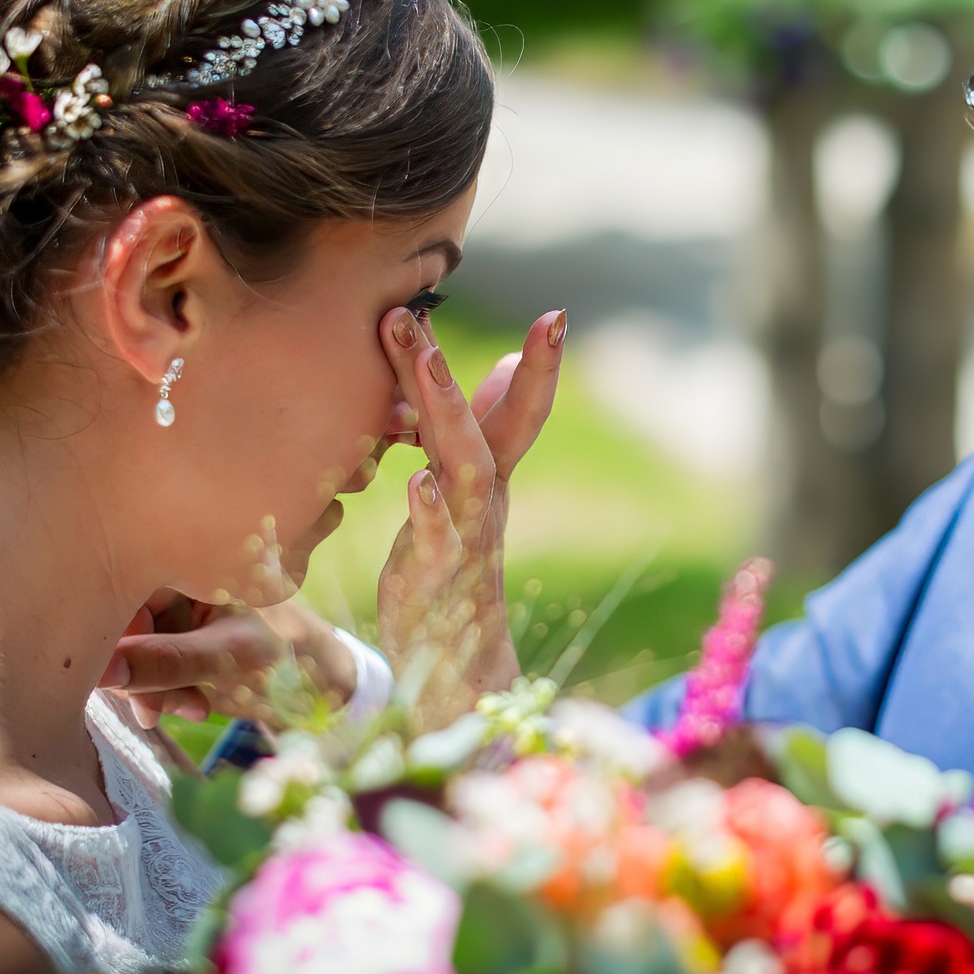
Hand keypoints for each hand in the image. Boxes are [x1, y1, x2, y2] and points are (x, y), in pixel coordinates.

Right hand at [101, 590, 357, 727]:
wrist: (326, 681)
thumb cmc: (290, 654)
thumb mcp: (227, 658)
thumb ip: (166, 662)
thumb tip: (102, 671)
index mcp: (198, 562)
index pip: (127, 590)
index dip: (117, 637)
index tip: (119, 680)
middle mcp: (184, 580)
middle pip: (127, 623)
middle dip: (138, 669)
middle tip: (155, 710)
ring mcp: (181, 611)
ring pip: (135, 648)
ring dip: (152, 685)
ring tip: (191, 708)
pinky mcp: (181, 640)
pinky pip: (151, 663)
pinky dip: (164, 689)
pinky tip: (194, 706)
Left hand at [376, 307, 564, 728]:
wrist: (458, 662)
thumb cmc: (456, 564)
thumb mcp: (471, 489)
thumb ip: (486, 427)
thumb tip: (509, 367)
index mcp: (489, 474)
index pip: (518, 409)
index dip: (540, 365)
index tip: (556, 314)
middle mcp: (485, 497)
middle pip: (481, 424)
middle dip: (453, 365)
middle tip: (417, 311)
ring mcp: (465, 534)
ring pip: (462, 465)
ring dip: (443, 410)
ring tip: (424, 364)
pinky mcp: (435, 574)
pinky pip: (438, 539)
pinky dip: (431, 511)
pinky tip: (418, 483)